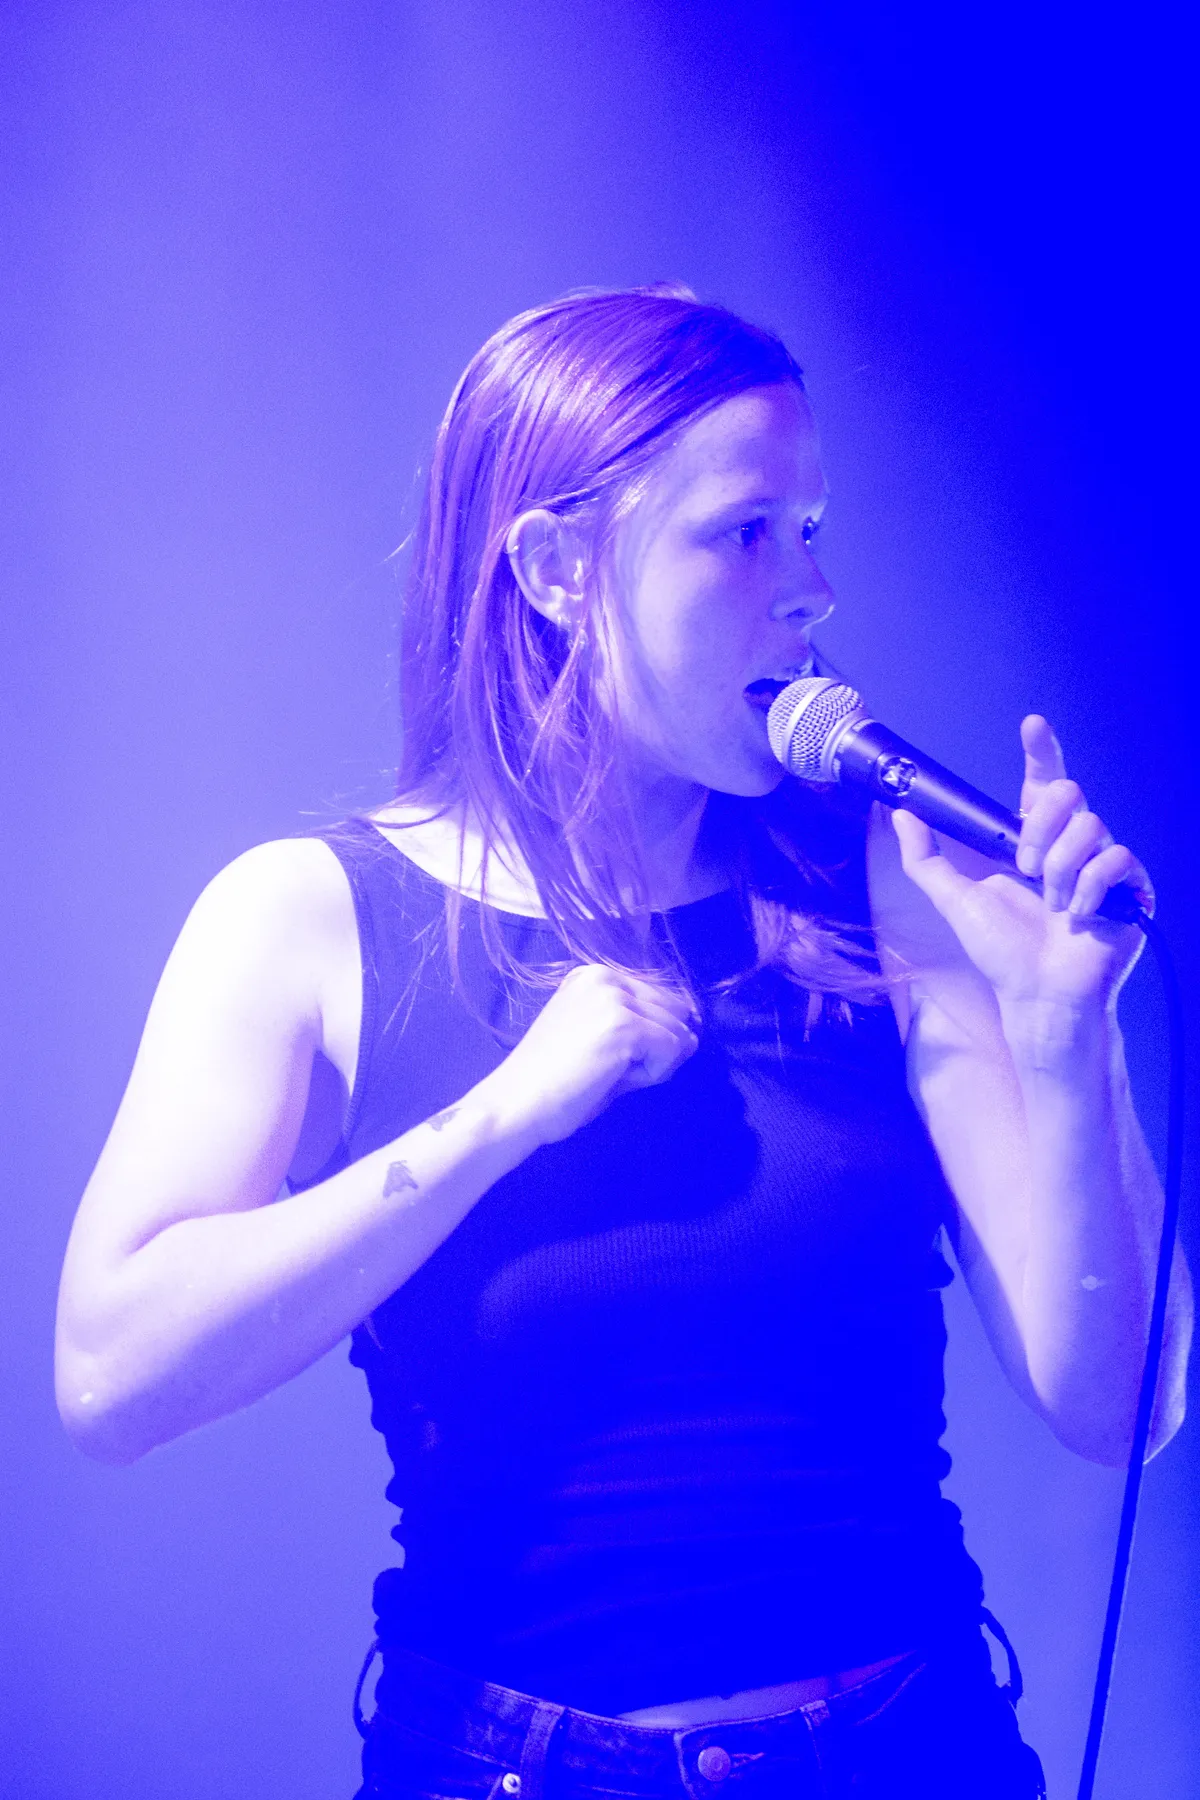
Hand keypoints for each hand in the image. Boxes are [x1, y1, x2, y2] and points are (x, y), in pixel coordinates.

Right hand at [482, 964, 698, 1145]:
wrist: (517, 1103)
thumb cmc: (552, 1082)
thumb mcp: (598, 1040)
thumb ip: (642, 1032)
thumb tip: (693, 1038)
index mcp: (594, 975)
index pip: (657, 999)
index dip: (648, 1036)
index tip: (608, 1058)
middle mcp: (606, 977)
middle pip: (673, 1010)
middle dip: (657, 1047)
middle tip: (612, 1070)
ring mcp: (616, 999)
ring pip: (678, 1032)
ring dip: (655, 1062)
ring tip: (610, 1074)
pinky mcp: (626, 1026)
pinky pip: (674, 1049)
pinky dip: (656, 1073)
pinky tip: (616, 1079)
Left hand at [890, 716, 1151, 1014]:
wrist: (1037, 995)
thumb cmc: (1002, 952)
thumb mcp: (954, 900)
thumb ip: (924, 858)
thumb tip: (898, 814)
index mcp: (1036, 841)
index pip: (1043, 783)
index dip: (1042, 750)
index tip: (1032, 724)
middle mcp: (1072, 845)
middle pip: (1068, 793)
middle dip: (1040, 828)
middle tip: (1022, 868)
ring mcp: (1104, 865)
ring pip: (1091, 827)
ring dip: (1060, 868)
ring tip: (1050, 903)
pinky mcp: (1131, 889)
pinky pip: (1117, 860)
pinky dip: (1089, 888)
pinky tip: (1077, 914)